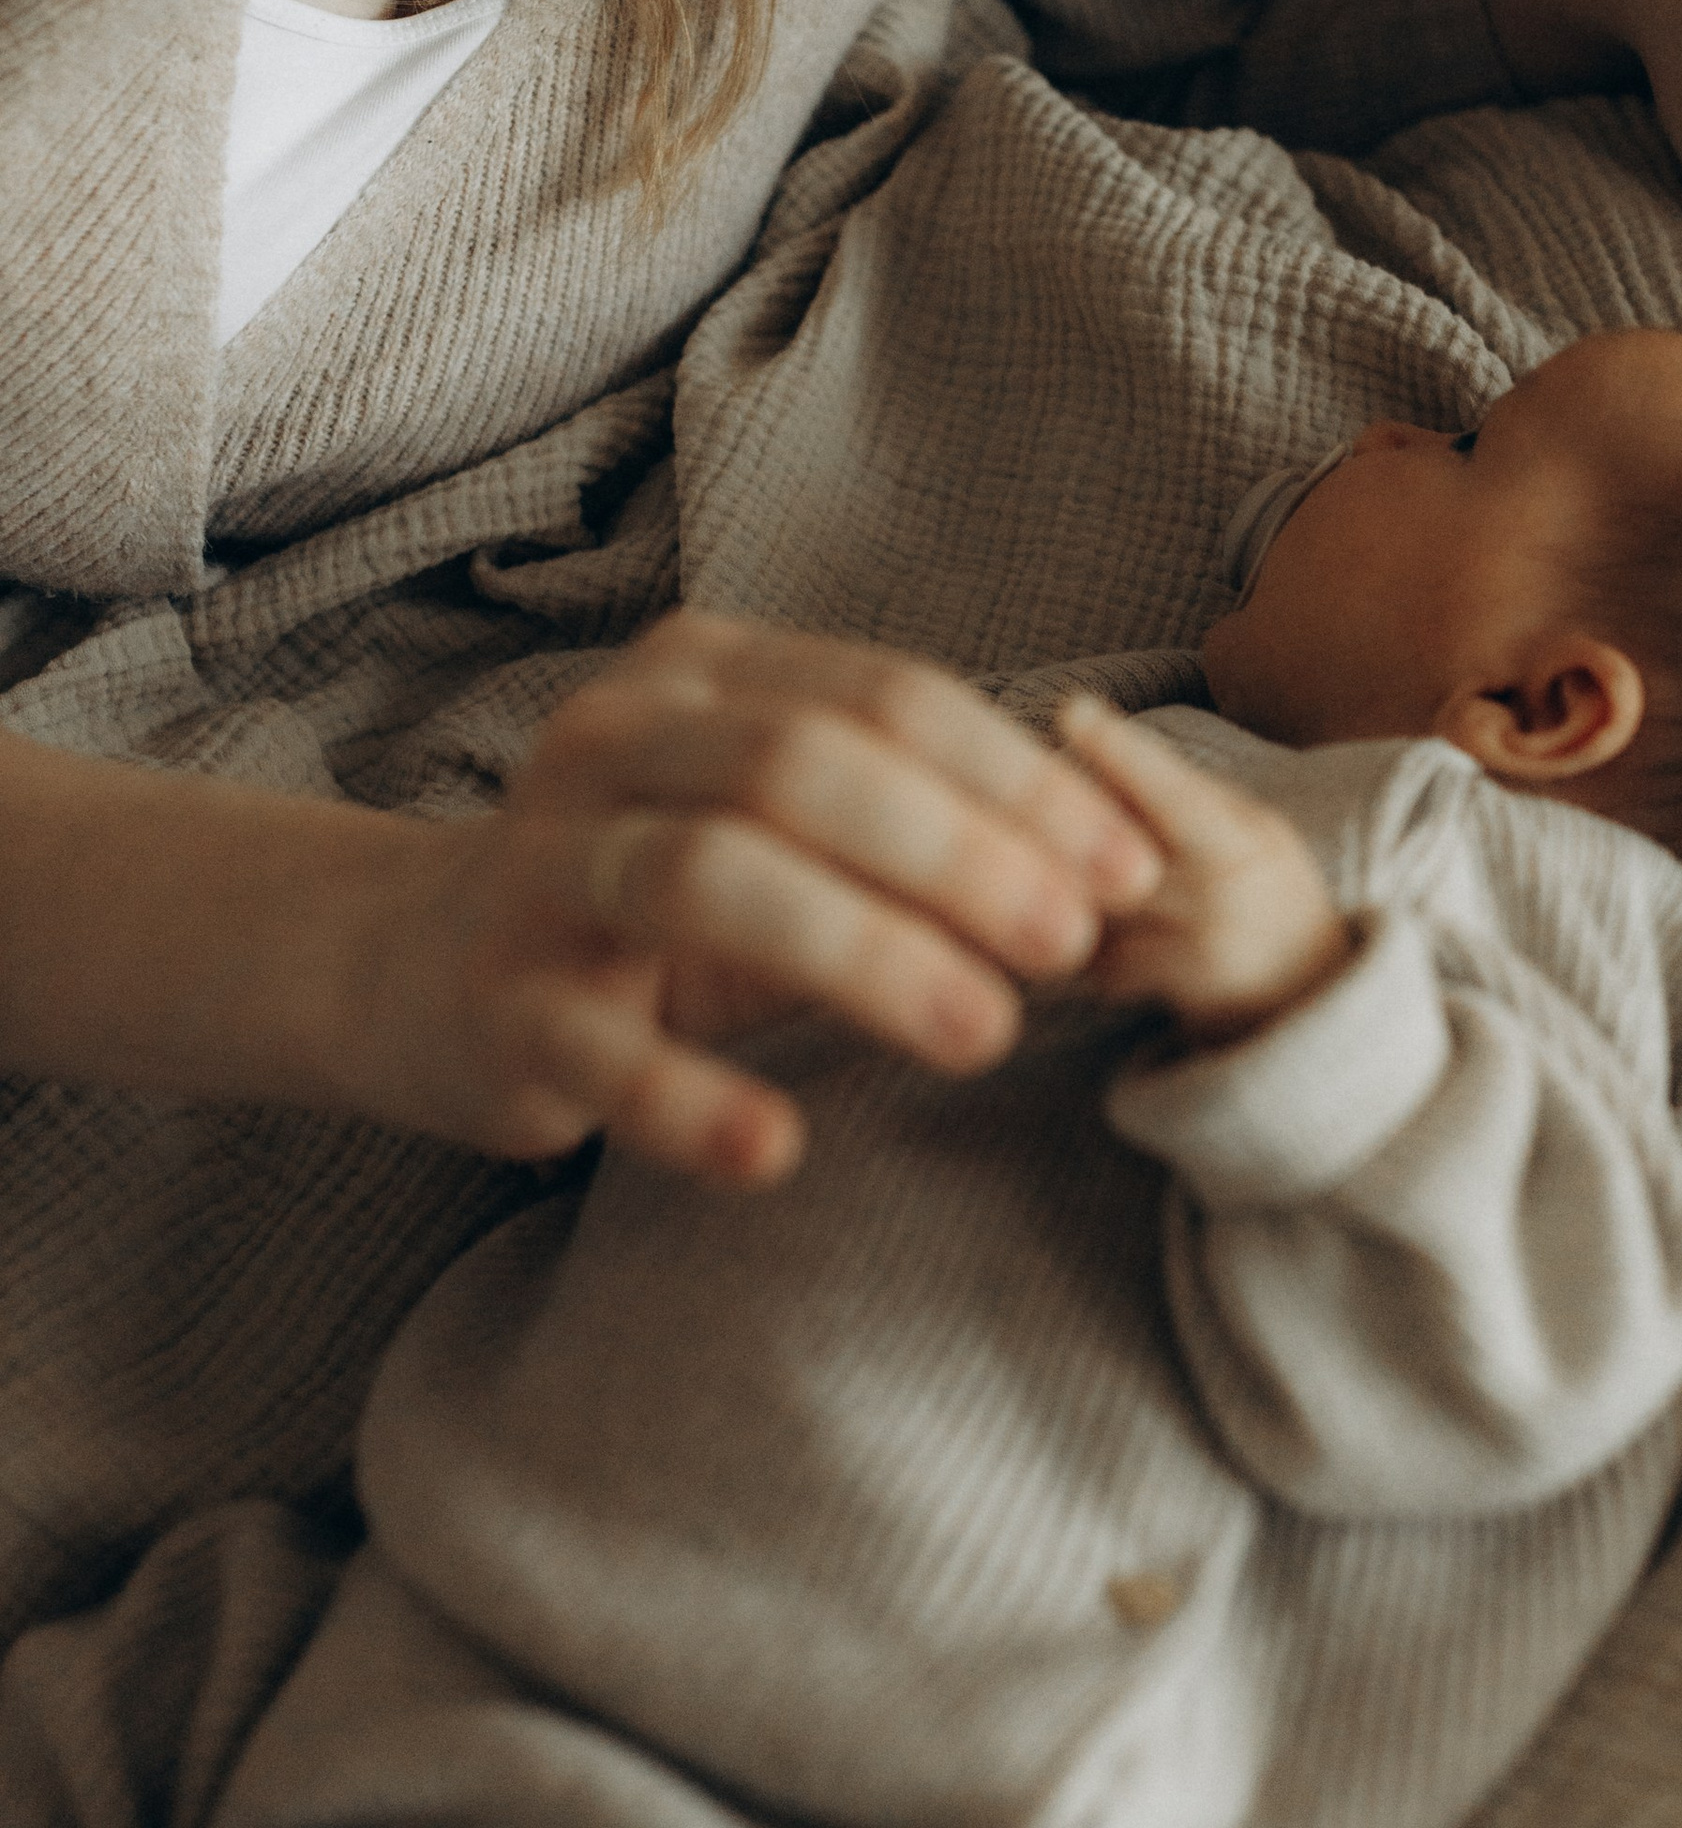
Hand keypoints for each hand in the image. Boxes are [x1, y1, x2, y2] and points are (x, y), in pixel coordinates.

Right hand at [350, 615, 1162, 1185]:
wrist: (409, 964)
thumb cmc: (647, 884)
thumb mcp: (772, 820)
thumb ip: (913, 818)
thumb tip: (1111, 863)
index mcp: (701, 676)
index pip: (886, 698)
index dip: (1017, 780)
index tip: (1127, 868)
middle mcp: (612, 744)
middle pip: (802, 767)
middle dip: (956, 851)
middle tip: (1069, 941)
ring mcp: (542, 870)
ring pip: (707, 878)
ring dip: (861, 953)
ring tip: (980, 1031)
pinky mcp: (495, 1005)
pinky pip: (595, 1048)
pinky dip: (688, 1100)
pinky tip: (776, 1151)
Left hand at [1058, 701, 1352, 1047]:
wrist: (1318, 1002)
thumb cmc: (1263, 905)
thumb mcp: (1245, 840)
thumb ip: (1183, 806)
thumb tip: (1092, 758)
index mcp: (1246, 829)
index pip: (1174, 784)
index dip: (1119, 747)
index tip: (1070, 710)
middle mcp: (1235, 875)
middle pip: (1120, 845)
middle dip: (1076, 840)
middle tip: (1050, 839)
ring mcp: (1217, 931)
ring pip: (1104, 903)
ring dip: (1091, 908)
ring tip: (1130, 920)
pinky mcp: (1197, 983)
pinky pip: (1107, 961)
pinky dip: (1104, 963)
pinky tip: (1139, 966)